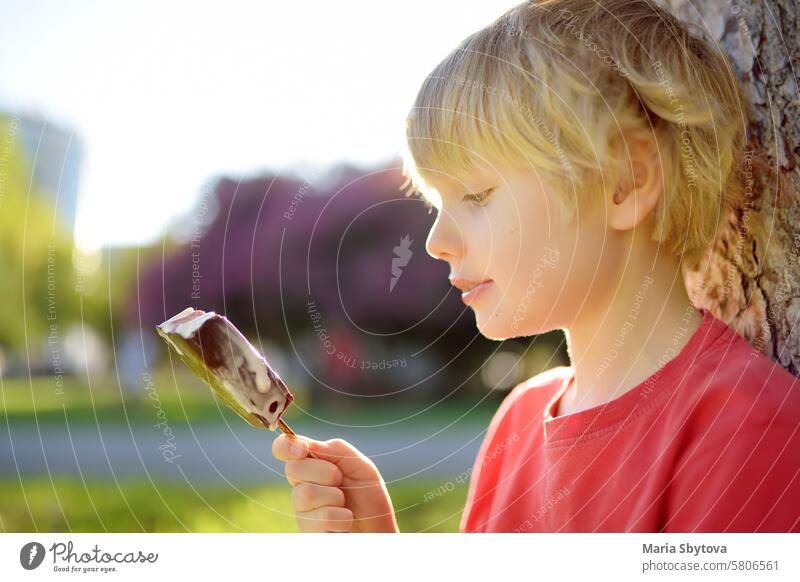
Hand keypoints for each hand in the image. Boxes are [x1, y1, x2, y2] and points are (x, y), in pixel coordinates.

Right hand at [272, 434, 398, 532]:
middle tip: (341, 481)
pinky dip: (341, 517)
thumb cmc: (369, 497)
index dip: (286, 446)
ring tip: (345, 505)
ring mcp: (301, 510)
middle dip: (325, 472)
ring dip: (335, 497)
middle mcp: (301, 485)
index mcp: (312, 464)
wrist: (379, 530)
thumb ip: (336, 451)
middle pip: (293, 469)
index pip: (284, 449)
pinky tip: (346, 521)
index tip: (302, 450)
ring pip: (305, 494)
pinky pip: (320, 517)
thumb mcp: (360, 466)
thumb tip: (305, 444)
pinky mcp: (307, 532)